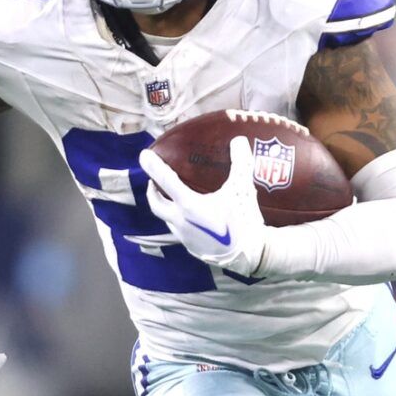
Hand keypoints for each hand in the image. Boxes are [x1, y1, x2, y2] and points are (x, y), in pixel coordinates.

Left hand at [139, 136, 267, 276]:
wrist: (251, 255)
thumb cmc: (244, 220)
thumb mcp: (242, 188)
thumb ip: (240, 162)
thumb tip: (239, 140)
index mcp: (189, 205)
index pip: (165, 180)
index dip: (153, 166)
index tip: (144, 155)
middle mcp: (181, 221)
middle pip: (156, 203)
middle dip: (152, 190)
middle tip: (155, 181)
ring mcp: (184, 237)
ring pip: (167, 219)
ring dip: (166, 207)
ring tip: (174, 199)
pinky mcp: (191, 248)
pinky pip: (179, 231)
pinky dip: (179, 221)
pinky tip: (191, 219)